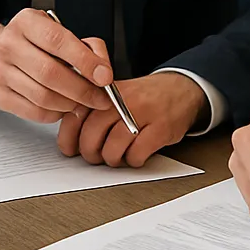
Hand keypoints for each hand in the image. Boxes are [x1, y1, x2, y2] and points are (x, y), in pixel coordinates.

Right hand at [0, 9, 112, 122]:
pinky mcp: (1, 95)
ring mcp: (1, 71)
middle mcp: (9, 45)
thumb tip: (102, 71)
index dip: (85, 61)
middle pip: (50, 73)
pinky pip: (35, 112)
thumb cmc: (35, 41)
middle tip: (101, 98)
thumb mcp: (59, 30)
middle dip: (83, 90)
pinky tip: (64, 106)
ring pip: (43, 96)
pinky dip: (56, 113)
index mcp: (26, 22)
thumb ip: (86, 46)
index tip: (104, 76)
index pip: (58, 40)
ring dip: (71, 104)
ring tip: (83, 102)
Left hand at [56, 69, 206, 167]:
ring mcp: (143, 113)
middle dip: (90, 152)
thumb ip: (92, 111)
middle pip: (92, 132)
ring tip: (116, 156)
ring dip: (112, 159)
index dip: (68, 137)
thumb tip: (69, 138)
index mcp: (107, 91)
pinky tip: (135, 154)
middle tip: (94, 156)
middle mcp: (123, 100)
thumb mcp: (115, 96)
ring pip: (113, 146)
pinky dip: (133, 160)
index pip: (77, 114)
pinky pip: (137, 153)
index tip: (68, 149)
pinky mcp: (161, 128)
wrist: (181, 89)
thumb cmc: (144, 97)